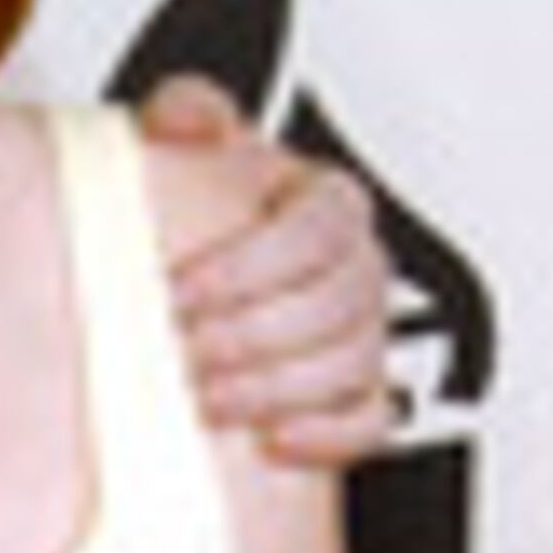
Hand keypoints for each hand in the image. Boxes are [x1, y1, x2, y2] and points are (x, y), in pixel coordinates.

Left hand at [140, 73, 391, 471]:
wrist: (203, 273)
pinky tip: (273, 439)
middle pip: (336, 303)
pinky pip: (371, 421)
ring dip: (274, 388)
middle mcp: (357, 269)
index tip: (181, 290)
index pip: (319, 230)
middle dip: (251, 334)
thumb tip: (185, 118)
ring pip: (353, 365)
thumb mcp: (192, 148)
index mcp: (330, 205)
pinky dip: (327, 437)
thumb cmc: (210, 214)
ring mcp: (364, 334)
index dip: (248, 266)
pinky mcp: (361, 395)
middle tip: (183, 350)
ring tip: (205, 397)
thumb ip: (190, 113)